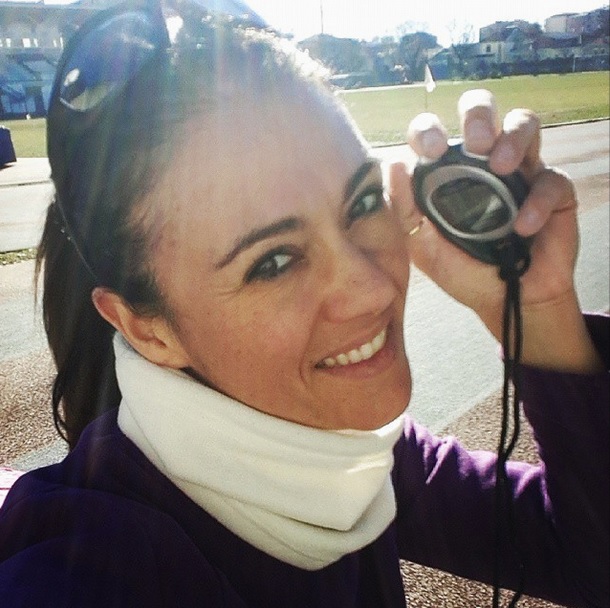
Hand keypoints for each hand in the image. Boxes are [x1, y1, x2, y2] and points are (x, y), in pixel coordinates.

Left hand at [389, 89, 602, 372]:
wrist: (506, 301)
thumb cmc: (462, 271)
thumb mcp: (423, 246)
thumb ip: (404, 210)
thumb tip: (394, 163)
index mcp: (445, 170)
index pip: (432, 131)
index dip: (428, 128)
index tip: (430, 150)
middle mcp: (481, 161)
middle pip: (480, 108)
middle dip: (477, 114)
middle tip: (474, 144)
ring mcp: (519, 170)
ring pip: (524, 122)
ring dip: (513, 137)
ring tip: (500, 167)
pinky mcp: (553, 189)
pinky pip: (552, 178)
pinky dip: (537, 202)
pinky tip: (523, 228)